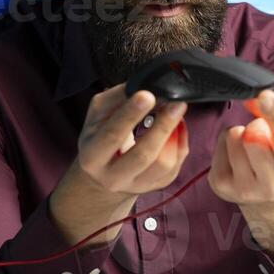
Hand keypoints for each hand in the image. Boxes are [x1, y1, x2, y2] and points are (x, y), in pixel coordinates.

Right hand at [50, 86, 187, 244]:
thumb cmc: (101, 135)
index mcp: (92, 156)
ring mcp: (136, 185)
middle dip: (163, 126)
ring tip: (176, 112)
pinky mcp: (155, 187)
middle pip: (143, 155)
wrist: (103, 171)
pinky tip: (177, 127)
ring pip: (164, 165)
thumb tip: (144, 86)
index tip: (148, 95)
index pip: (112, 135)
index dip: (130, 115)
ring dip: (175, 134)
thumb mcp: (98, 115)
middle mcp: (112, 177)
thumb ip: (118, 99)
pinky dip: (181, 143)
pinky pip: (175, 167)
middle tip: (176, 103)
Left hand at [208, 90, 273, 206]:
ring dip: (240, 133)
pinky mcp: (221, 185)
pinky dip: (227, 142)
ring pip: (234, 137)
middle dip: (256, 126)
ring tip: (248, 148)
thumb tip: (255, 97)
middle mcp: (272, 187)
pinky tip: (236, 155)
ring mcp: (244, 190)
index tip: (266, 95)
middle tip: (262, 137)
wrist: (266, 197)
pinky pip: (220, 142)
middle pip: (253, 136)